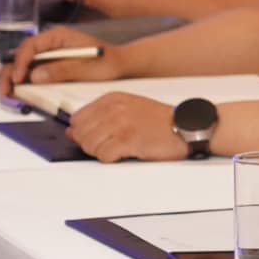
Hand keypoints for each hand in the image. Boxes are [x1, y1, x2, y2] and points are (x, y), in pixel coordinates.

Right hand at [0, 25, 120, 94]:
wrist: (121, 67)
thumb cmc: (108, 63)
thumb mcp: (88, 67)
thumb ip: (62, 70)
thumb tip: (34, 76)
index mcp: (58, 37)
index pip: (30, 46)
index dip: (20, 62)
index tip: (17, 78)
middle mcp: (49, 46)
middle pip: (20, 57)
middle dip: (10, 74)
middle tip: (6, 93)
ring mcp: (48, 57)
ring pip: (22, 67)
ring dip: (13, 82)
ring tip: (10, 98)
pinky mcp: (49, 69)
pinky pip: (31, 76)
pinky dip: (24, 86)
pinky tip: (21, 97)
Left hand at [61, 92, 184, 162]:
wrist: (187, 127)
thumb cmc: (160, 122)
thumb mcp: (128, 110)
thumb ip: (98, 118)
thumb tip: (71, 132)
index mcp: (111, 99)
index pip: (77, 119)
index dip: (86, 133)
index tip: (102, 136)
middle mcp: (113, 108)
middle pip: (80, 134)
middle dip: (94, 144)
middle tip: (115, 143)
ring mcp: (120, 124)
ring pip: (89, 146)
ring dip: (104, 152)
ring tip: (124, 147)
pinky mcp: (128, 140)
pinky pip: (103, 156)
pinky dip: (114, 159)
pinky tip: (129, 152)